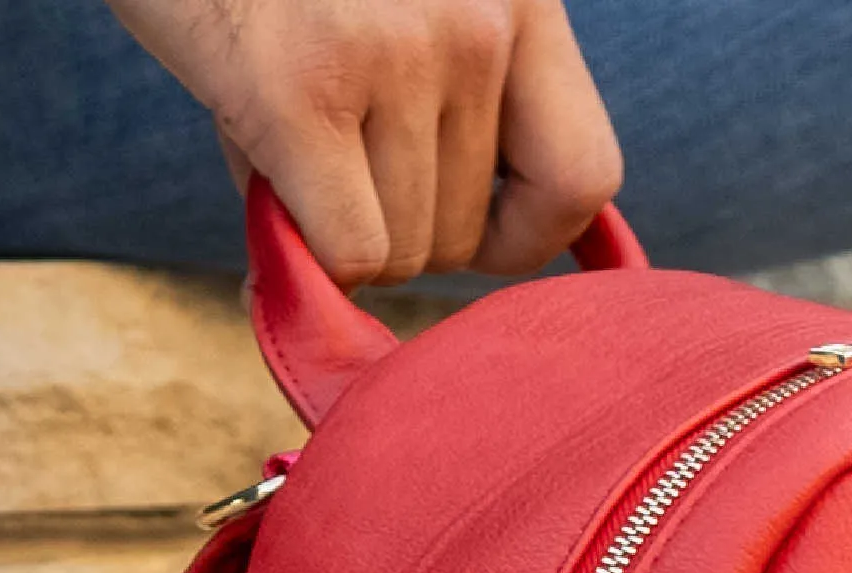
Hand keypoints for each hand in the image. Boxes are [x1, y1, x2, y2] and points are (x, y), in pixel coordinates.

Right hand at [105, 0, 623, 286]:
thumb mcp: (409, 14)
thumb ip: (452, 118)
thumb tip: (440, 268)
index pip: (585, 179)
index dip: (523, 238)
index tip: (469, 229)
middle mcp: (480, 16)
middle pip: (469, 237)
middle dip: (394, 227)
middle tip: (330, 144)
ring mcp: (399, 49)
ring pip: (401, 253)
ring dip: (335, 225)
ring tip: (285, 117)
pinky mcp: (304, 90)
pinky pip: (347, 254)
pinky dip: (304, 250)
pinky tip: (266, 167)